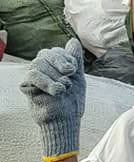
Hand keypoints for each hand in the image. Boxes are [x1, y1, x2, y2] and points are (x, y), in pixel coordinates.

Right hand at [20, 38, 85, 158]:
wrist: (66, 120)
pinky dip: (47, 82)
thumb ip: (75, 60)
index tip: (73, 70)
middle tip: (69, 75)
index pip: (56, 51)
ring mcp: (33, 77)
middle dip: (60, 63)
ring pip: (38, 63)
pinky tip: (57, 91)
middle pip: (46, 54)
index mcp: (54, 65)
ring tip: (64, 88)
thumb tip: (73, 41)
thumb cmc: (72, 100)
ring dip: (55, 75)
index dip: (65, 57)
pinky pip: (33, 75)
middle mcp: (42, 69)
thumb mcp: (78, 78)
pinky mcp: (27, 87)